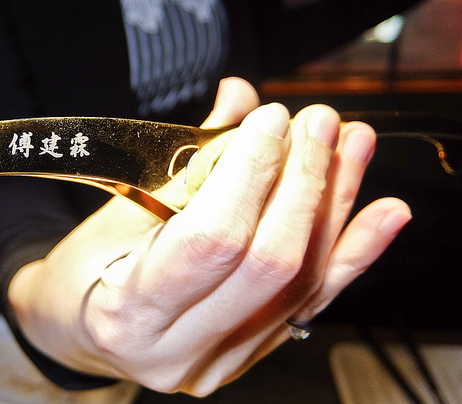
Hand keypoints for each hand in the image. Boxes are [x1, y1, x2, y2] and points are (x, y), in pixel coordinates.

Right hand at [8, 78, 410, 395]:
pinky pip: (313, 304)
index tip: (269, 121)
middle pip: (270, 263)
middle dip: (303, 181)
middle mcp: (179, 351)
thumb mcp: (115, 210)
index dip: (250, 174)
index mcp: (128, 314)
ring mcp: (222, 361)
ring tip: (353, 146)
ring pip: (302, 280)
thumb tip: (240, 99)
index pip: (211, 240)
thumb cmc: (82, 271)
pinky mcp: (252, 355)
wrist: (80, 329)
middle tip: (317, 124)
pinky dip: (352, 253)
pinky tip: (381, 213)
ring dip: (335, 205)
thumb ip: (185, 159)